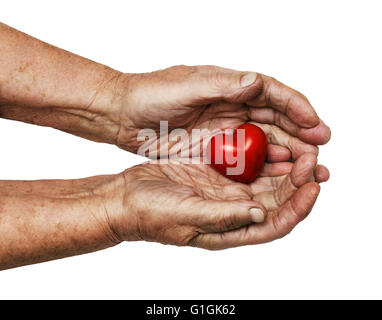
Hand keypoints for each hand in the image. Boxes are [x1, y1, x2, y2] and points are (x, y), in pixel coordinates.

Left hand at [108, 65, 330, 157]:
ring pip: (266, 141)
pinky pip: (247, 159)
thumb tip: (257, 81)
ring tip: (308, 168)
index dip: (298, 108)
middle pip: (276, 120)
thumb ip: (221, 85)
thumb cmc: (150, 95)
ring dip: (288, 153)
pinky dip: (264, 167)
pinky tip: (279, 176)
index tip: (316, 126)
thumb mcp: (185, 86)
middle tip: (319, 153)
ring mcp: (225, 130)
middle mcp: (232, 107)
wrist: (124, 115)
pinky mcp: (216, 150)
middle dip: (301, 134)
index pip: (273, 94)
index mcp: (229, 86)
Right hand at [108, 153, 328, 248]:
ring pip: (265, 180)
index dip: (298, 207)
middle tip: (314, 160)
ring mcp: (224, 190)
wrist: (126, 196)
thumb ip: (223, 216)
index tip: (313, 186)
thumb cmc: (150, 213)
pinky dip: (260, 154)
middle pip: (277, 200)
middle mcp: (232, 210)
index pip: (275, 223)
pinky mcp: (214, 172)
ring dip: (285, 167)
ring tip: (301, 149)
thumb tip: (260, 214)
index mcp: (229, 228)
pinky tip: (269, 141)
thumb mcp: (186, 216)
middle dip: (299, 182)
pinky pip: (244, 163)